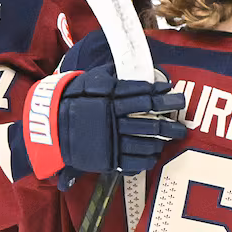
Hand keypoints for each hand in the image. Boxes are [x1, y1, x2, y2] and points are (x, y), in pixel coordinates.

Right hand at [22, 64, 186, 188]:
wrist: (48, 132)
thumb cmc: (68, 103)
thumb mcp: (84, 84)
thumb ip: (105, 78)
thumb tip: (121, 70)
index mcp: (108, 102)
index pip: (140, 96)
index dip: (158, 93)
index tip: (171, 89)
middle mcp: (112, 122)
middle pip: (148, 121)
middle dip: (169, 118)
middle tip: (183, 116)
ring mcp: (111, 143)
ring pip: (144, 142)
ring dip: (162, 139)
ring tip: (175, 135)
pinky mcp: (107, 160)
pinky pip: (133, 161)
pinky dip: (148, 158)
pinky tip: (156, 154)